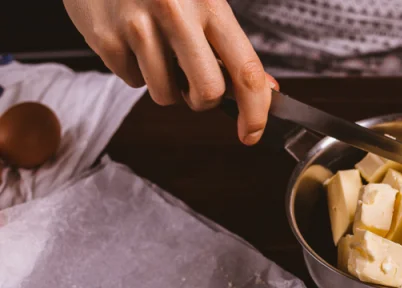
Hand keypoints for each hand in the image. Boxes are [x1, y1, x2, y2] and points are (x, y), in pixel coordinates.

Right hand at [63, 0, 275, 144]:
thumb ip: (232, 45)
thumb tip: (267, 90)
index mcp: (210, 3)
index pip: (245, 70)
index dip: (255, 111)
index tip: (252, 132)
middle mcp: (175, 13)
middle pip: (208, 92)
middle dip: (204, 100)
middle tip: (194, 82)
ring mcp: (136, 26)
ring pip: (165, 95)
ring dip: (167, 86)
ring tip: (158, 52)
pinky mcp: (105, 37)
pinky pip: (131, 81)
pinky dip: (135, 70)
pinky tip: (132, 41)